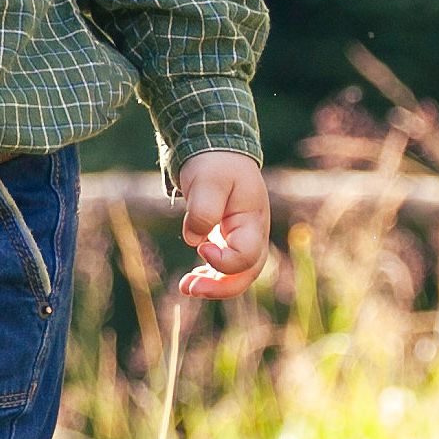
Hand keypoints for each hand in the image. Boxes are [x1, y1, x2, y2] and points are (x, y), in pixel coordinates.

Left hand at [175, 150, 271, 298]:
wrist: (217, 150)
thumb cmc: (215, 163)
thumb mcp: (208, 180)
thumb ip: (203, 209)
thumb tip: (194, 239)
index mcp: (253, 222)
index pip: (247, 256)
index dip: (223, 260)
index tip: (200, 246)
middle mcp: (252, 235)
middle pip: (247, 273)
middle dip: (220, 287)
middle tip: (190, 289)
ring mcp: (242, 238)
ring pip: (236, 275)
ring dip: (213, 286)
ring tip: (186, 288)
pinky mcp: (228, 239)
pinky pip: (224, 267)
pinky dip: (209, 276)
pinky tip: (190, 280)